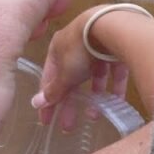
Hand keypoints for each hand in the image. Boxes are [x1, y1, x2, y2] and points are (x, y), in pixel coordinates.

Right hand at [32, 7, 130, 128]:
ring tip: (94, 116)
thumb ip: (53, 90)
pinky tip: (115, 103)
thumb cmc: (80, 49)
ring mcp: (98, 46)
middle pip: (71, 78)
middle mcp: (77, 45)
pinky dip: (114, 87)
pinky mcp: (118, 49)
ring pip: (94, 76)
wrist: (112, 27)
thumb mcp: (64, 73)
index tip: (46, 120)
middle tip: (68, 126)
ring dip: (93, 97)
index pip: (49, 77)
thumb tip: (36, 103)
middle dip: (70, 103)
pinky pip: (114, 71)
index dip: (47, 99)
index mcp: (58, 48)